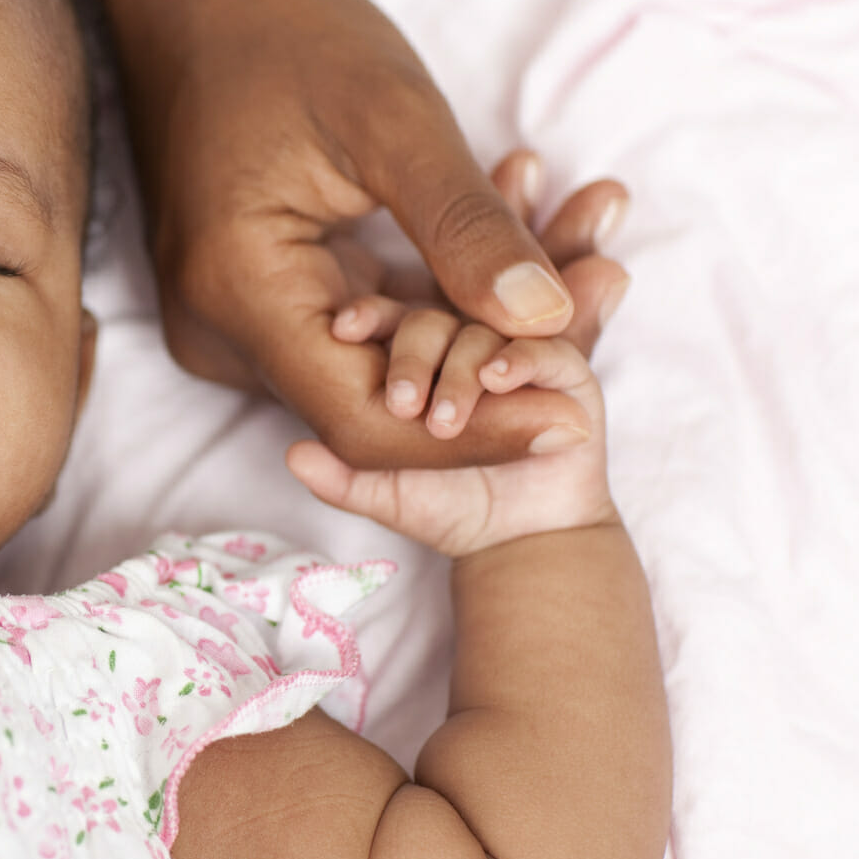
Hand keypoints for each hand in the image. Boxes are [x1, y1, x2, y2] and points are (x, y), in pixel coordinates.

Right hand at [111, 0, 628, 468]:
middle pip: (372, 403)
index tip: (573, 415)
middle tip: (605, 305)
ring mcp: (229, 320)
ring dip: (474, 331)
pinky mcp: (255, 298)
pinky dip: (436, 300)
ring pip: (372, 366)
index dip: (472, 434)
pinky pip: (355, 327)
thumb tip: (550, 317)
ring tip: (584, 260)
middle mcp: (218, 332)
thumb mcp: (389, 117)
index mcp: (238, 294)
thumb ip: (465, 227)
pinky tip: (515, 250)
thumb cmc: (278, 30)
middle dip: (492, 371)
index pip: (364, 423)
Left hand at [285, 327, 616, 558]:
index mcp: (419, 359)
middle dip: (412, 358)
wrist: (519, 540)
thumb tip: (294, 455)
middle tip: (402, 404)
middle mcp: (464, 347)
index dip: (367, 318)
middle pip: (432, 321)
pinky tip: (496, 380)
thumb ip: (341, 478)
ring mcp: (512, 354)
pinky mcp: (563, 374)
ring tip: (443, 419)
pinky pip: (541, 349)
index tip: (343, 330)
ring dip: (460, 371)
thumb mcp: (385, 494)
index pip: (389, 321)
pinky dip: (516, 360)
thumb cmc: (446, 505)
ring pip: (481, 333)